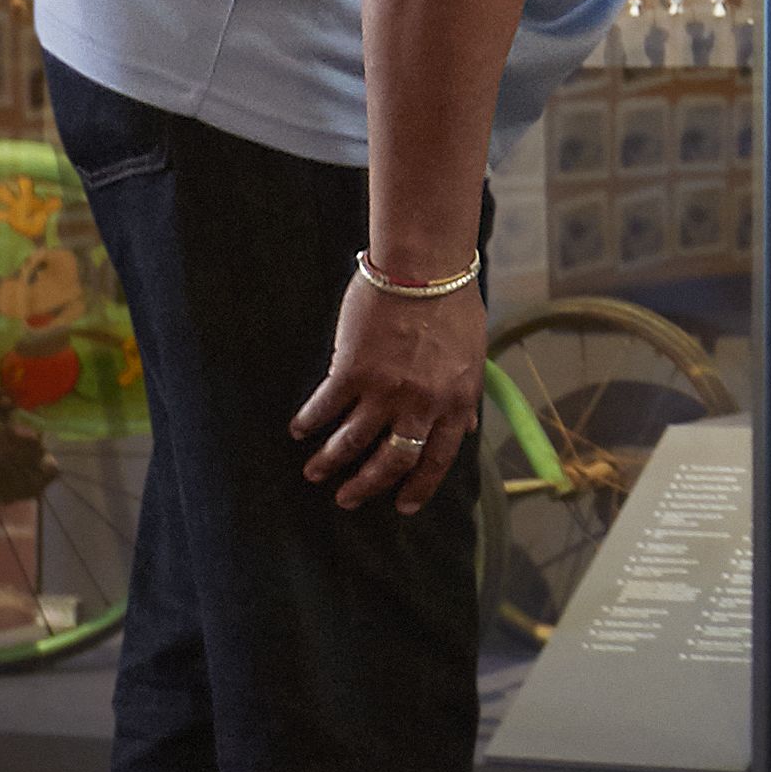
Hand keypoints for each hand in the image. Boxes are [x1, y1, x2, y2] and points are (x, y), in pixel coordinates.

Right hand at [293, 268, 488, 514]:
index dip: (419, 486)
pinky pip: (326, 407)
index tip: (403, 505)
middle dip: (367, 485)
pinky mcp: (352, 372)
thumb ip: (465, 397)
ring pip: (352, 441)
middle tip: (348, 499)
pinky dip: (310, 421)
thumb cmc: (452, 303)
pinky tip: (298, 429)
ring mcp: (386, 390)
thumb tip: (468, 429)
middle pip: (392, 461)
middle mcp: (421, 404)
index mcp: (455, 401)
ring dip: (330, 461)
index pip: (438, 458)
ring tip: (314, 472)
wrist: (424, 266)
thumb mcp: (473, 355)